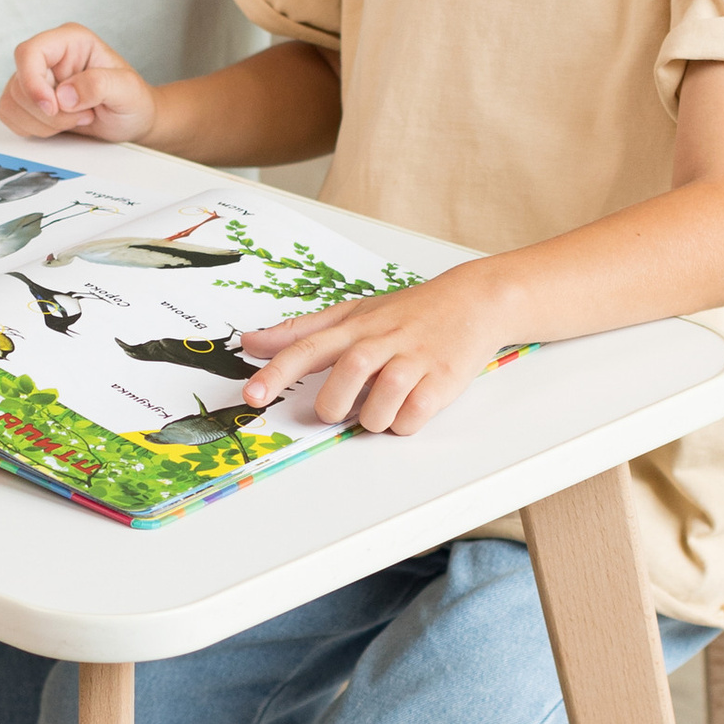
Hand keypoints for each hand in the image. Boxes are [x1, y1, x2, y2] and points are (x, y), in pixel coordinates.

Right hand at [0, 22, 158, 146]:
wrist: (132, 121)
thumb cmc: (132, 100)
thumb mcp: (127, 90)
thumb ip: (99, 85)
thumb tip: (64, 94)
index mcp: (70, 41)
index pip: (30, 52)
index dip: (33, 82)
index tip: (52, 106)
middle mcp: (49, 57)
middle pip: (19, 84)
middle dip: (48, 112)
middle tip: (82, 115)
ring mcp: (37, 79)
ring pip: (12, 103)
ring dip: (43, 123)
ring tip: (76, 119)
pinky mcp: (29, 101)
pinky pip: (11, 116)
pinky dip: (34, 129)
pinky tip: (61, 126)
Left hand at [240, 264, 517, 437]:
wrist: (473, 301)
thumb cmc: (407, 312)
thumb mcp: (352, 313)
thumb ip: (300, 332)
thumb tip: (250, 341)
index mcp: (354, 327)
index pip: (306, 348)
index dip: (276, 373)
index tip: (252, 395)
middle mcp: (381, 341)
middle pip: (345, 377)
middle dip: (334, 405)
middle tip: (339, 409)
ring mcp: (413, 360)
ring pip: (378, 406)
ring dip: (372, 419)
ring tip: (381, 406)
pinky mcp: (441, 381)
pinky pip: (411, 418)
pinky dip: (403, 423)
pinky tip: (407, 408)